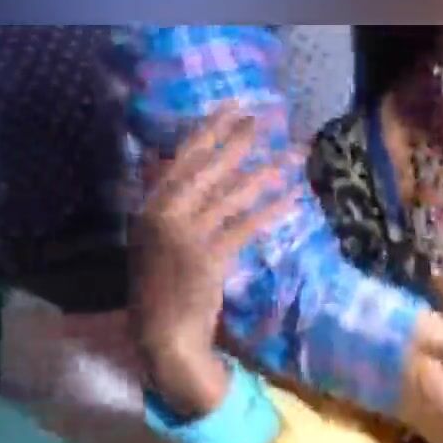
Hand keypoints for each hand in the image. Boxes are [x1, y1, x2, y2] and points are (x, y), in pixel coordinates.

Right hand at [131, 103, 297, 418]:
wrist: (163, 333)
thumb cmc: (162, 287)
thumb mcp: (154, 239)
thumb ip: (166, 202)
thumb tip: (167, 161)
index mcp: (148, 208)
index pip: (181, 160)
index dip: (208, 132)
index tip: (232, 109)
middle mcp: (163, 215)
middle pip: (207, 168)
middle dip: (237, 141)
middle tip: (264, 118)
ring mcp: (185, 236)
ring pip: (232, 194)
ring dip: (266, 171)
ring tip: (291, 153)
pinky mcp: (209, 257)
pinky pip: (247, 226)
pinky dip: (272, 209)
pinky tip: (294, 196)